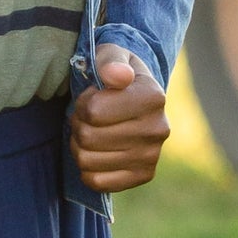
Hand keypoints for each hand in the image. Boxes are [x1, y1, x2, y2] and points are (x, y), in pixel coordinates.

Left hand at [69, 44, 168, 192]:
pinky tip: (97, 152)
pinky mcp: (143, 176)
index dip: (83, 103)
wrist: (137, 99)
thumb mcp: (111, 55)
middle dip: (79, 124)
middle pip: (88, 137)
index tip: (92, 96)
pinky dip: (87, 168)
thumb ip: (110, 61)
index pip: (93, 111)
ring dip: (79, 146)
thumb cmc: (117, 75)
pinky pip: (96, 182)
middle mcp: (159, 129)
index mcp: (153, 97)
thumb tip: (118, 76)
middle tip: (87, 117)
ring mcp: (152, 156)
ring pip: (87, 160)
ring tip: (91, 131)